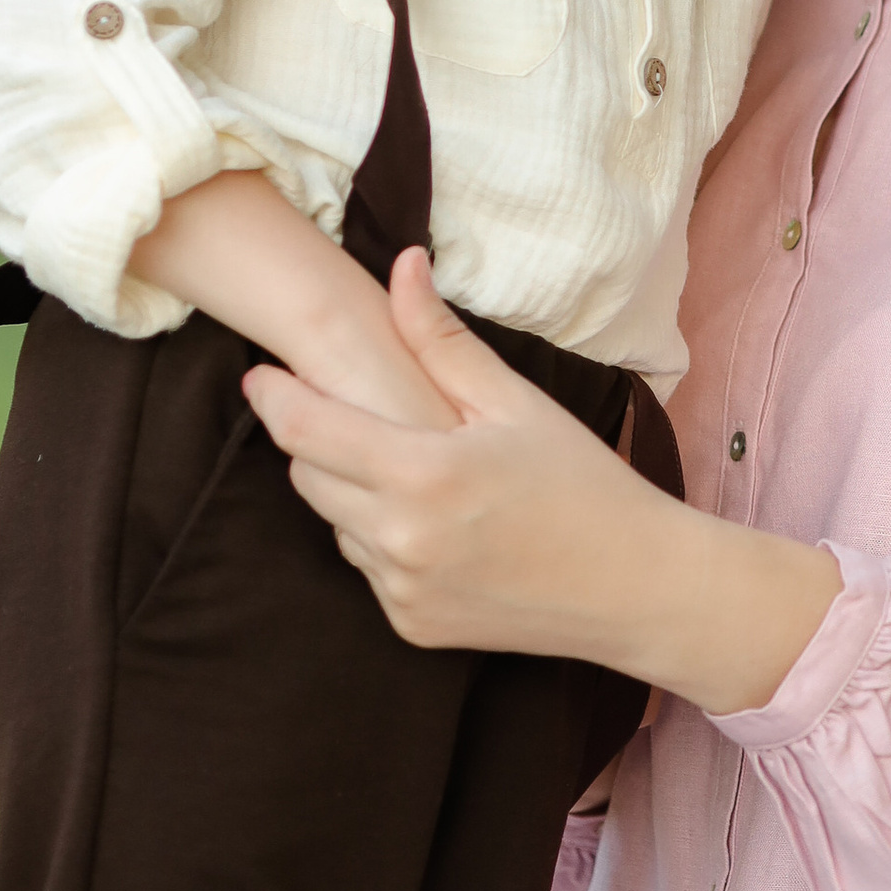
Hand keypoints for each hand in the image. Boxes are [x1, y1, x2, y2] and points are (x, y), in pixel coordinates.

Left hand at [241, 250, 840, 712]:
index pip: (306, 429)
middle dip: (316, 439)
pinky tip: (436, 521)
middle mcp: (399, 539)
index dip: (273, 397)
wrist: (630, 586)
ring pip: (336, 524)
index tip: (260, 375)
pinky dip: (383, 539)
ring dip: (351, 491)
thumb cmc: (580, 481)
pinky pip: (368, 568)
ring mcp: (401, 590)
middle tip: (353, 410)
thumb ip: (440, 339)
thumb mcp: (513, 402)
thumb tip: (401, 265)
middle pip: (307, 476)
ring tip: (410, 467)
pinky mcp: (411, 625)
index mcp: (420, 474)